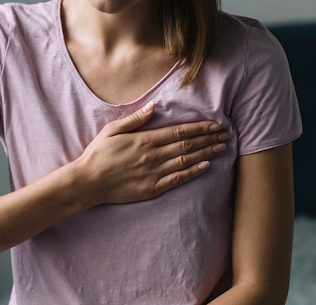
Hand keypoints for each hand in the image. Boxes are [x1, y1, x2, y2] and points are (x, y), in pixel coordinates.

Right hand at [74, 101, 228, 205]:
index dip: (200, 127)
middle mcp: (153, 156)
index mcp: (145, 140)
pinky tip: (205, 167)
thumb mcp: (113, 130)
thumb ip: (136, 119)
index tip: (215, 124)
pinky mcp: (152, 188)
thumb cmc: (98, 154)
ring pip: (186, 161)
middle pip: (187, 145)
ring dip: (206, 154)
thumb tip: (154, 106)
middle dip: (209, 139)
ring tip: (221, 148)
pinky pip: (177, 180)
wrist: (88, 182)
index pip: (179, 131)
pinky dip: (193, 172)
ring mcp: (154, 173)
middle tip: (227, 135)